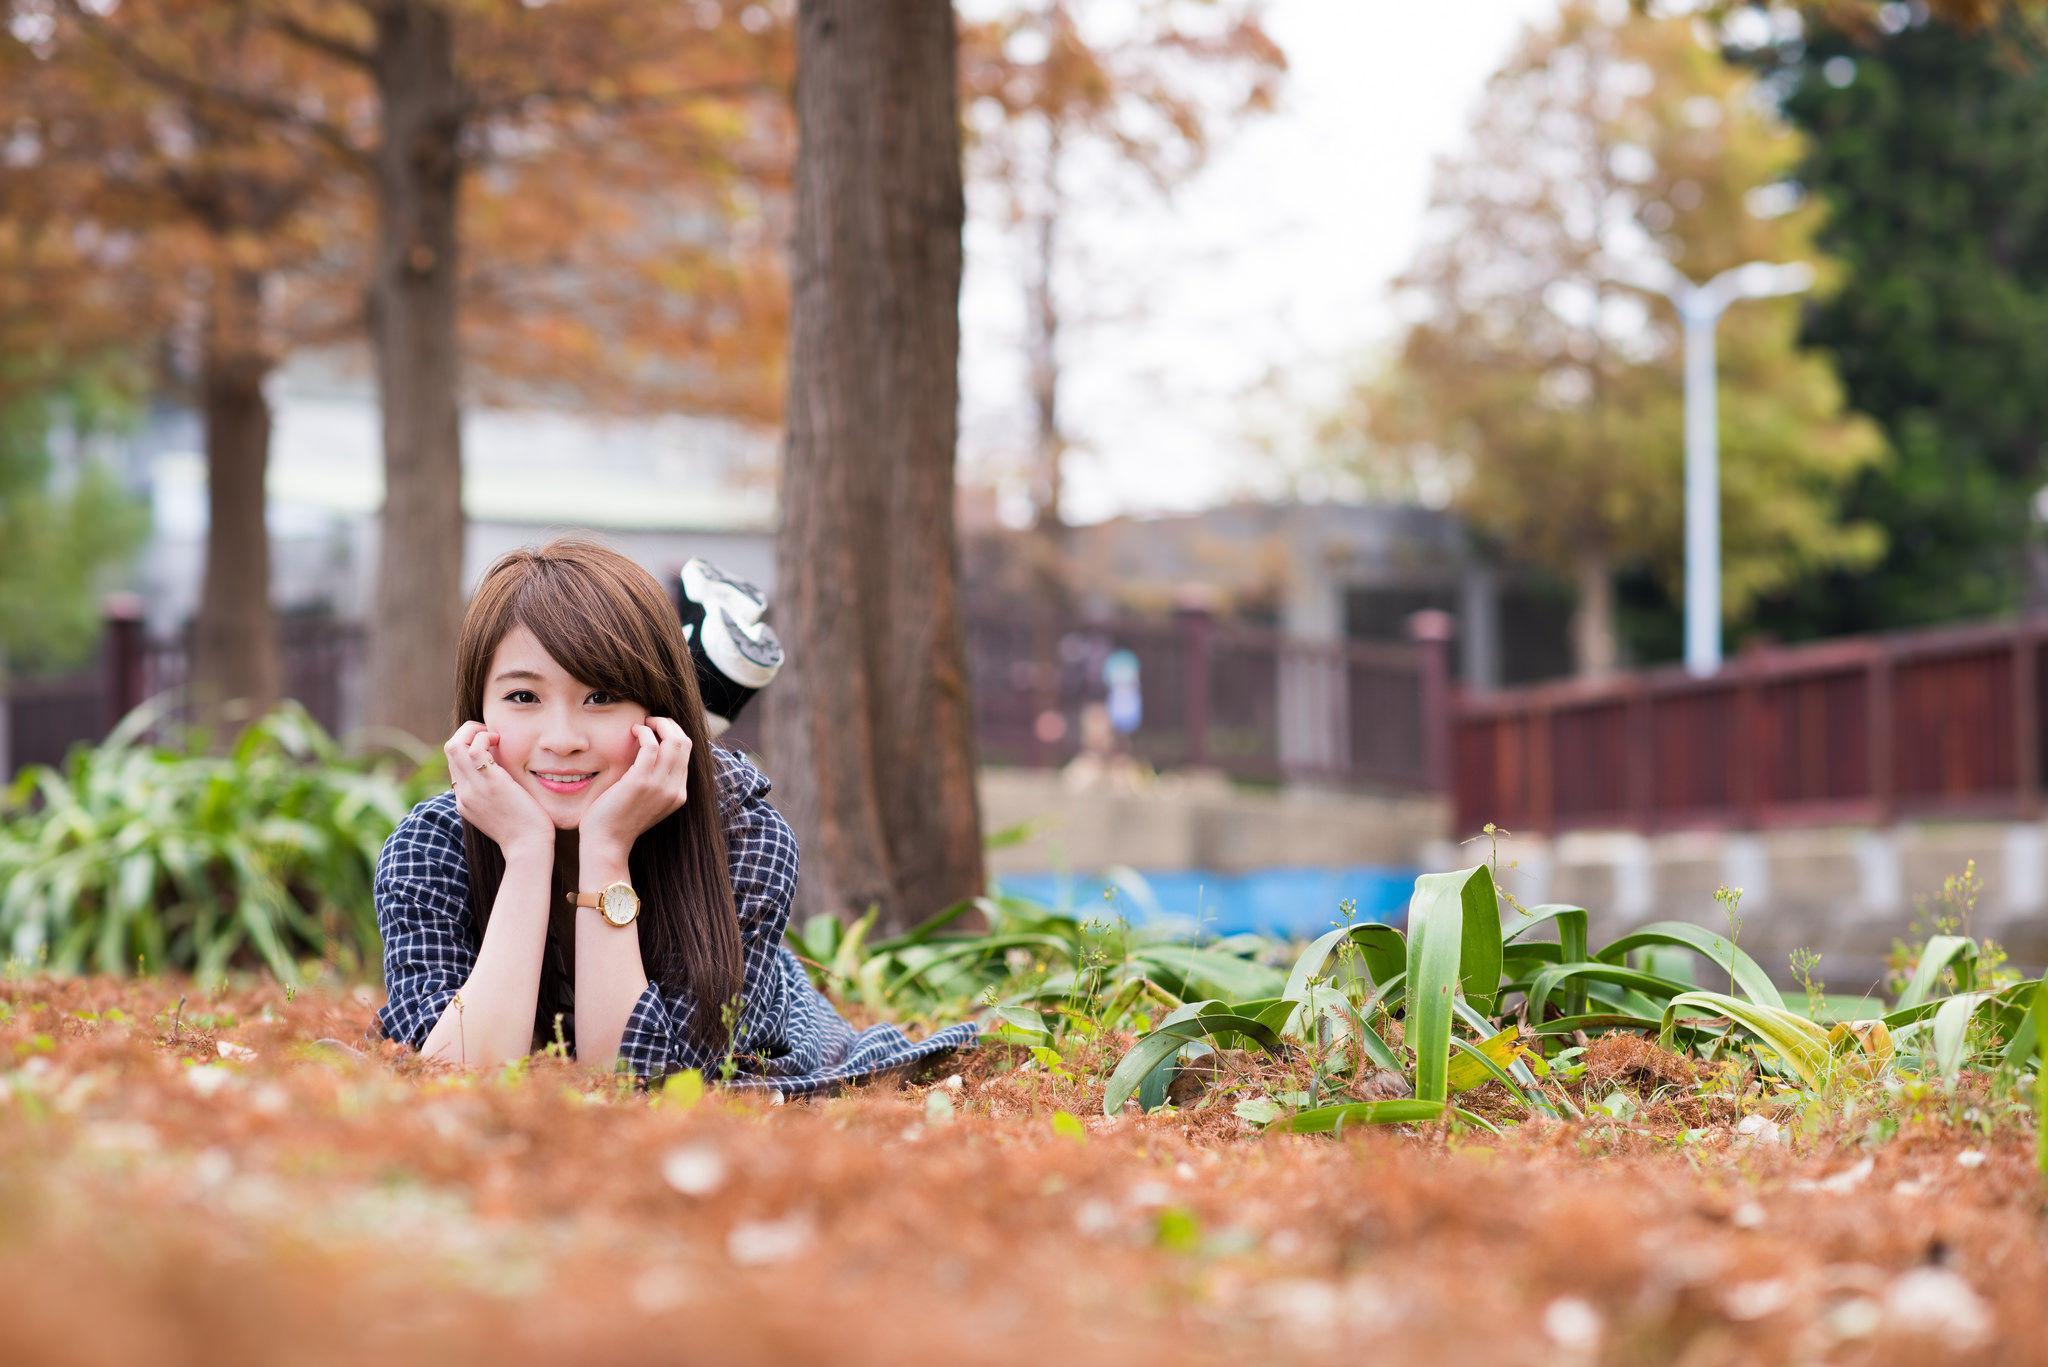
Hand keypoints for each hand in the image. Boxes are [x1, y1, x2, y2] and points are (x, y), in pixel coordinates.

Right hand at [445, 721, 551, 856]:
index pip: (454, 765)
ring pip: (454, 746)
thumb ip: (495, 794)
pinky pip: (474, 748)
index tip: (489, 746)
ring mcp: (473, 788)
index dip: (469, 748)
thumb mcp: (502, 812)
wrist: (528, 848)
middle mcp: (464, 793)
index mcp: (465, 801)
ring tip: (493, 736)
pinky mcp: (490, 783)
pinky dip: (484, 737)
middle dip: (467, 733)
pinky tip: (500, 742)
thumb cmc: (525, 831)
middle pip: (449, 751)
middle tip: (489, 735)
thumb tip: (502, 773)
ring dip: (473, 731)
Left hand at [580, 716, 691, 859]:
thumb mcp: (647, 802)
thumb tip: (654, 755)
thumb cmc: (619, 820)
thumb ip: (656, 782)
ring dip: (658, 724)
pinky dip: (644, 732)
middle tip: (651, 721)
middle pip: (685, 743)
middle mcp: (675, 790)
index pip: (687, 754)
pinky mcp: (641, 781)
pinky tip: (633, 731)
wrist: (607, 842)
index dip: (674, 734)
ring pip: (673, 740)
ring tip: (643, 724)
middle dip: (669, 725)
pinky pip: (651, 745)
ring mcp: (660, 786)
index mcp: (679, 795)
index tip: (658, 729)